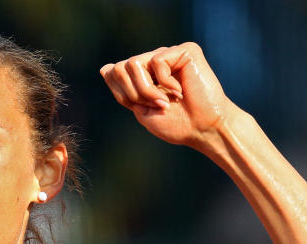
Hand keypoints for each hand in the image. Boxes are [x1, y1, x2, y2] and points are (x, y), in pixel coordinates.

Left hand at [100, 43, 237, 149]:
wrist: (202, 129)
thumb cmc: (175, 123)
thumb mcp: (140, 109)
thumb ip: (122, 90)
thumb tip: (104, 68)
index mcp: (143, 73)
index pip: (113, 72)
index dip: (121, 94)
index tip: (140, 108)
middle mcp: (155, 60)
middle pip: (120, 68)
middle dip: (132, 94)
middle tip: (154, 106)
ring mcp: (169, 54)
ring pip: (133, 63)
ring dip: (146, 90)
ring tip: (165, 101)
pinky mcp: (185, 51)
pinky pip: (156, 61)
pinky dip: (165, 83)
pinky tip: (180, 91)